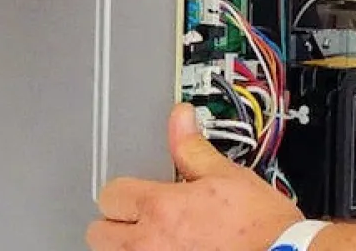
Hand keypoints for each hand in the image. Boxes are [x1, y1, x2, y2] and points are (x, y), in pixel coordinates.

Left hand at [87, 104, 303, 250]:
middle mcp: (148, 244)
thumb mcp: (226, 175)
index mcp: (160, 208)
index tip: (137, 192)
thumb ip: (192, 149)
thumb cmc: (258, 224)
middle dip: (115, 223)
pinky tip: (169, 249)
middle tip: (140, 218)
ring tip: (156, 238)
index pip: (110, 195)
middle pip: (97, 234)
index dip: (124, 190)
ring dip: (127, 245)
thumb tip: (180, 119)